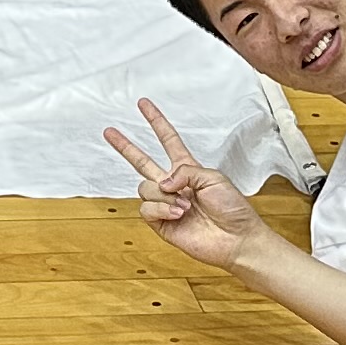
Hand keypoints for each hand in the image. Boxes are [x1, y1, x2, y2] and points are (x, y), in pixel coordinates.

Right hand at [104, 99, 271, 273]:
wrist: (236, 239)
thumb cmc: (233, 208)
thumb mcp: (213, 177)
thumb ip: (184, 171)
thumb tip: (163, 183)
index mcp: (187, 169)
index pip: (167, 140)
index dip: (156, 121)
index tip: (143, 105)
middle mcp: (173, 185)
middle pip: (142, 161)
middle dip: (125, 146)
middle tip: (109, 131)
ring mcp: (165, 204)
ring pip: (145, 187)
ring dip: (165, 196)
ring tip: (185, 206)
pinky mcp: (161, 223)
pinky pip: (147, 209)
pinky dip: (161, 209)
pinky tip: (177, 214)